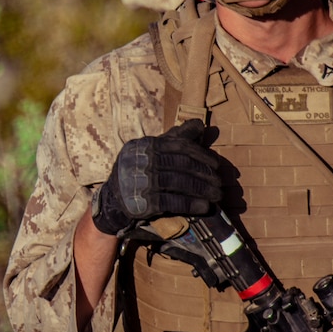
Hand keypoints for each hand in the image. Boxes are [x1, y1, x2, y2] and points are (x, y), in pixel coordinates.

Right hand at [92, 119, 220, 234]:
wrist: (113, 200)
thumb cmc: (140, 171)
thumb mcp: (153, 151)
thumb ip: (176, 138)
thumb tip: (200, 124)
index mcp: (147, 144)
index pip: (180, 146)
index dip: (201, 155)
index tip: (217, 165)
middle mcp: (142, 160)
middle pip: (182, 165)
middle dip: (205, 174)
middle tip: (220, 183)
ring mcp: (141, 181)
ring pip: (179, 183)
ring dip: (202, 190)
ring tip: (216, 196)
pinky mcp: (142, 202)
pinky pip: (171, 202)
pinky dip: (190, 204)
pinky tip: (204, 207)